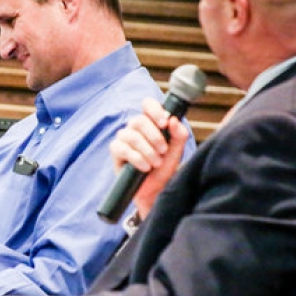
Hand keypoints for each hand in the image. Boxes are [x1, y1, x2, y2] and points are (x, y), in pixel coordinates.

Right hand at [109, 98, 188, 217]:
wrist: (156, 191)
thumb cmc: (165, 169)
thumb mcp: (177, 152)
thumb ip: (179, 135)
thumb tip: (173, 120)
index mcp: (151, 123)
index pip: (147, 104)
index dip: (154, 110)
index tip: (164, 123)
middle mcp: (135, 128)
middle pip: (138, 120)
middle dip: (154, 136)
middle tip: (163, 151)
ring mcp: (124, 139)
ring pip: (131, 135)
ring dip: (147, 150)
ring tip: (156, 163)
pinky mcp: (116, 152)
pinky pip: (122, 148)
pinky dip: (136, 158)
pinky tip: (145, 167)